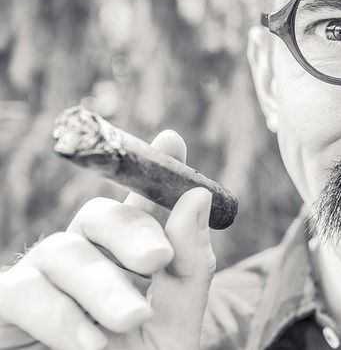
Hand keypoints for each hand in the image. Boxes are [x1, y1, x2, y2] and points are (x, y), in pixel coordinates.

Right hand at [0, 131, 216, 349]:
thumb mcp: (175, 325)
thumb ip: (187, 265)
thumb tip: (194, 196)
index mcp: (127, 260)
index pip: (139, 206)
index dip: (151, 170)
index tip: (173, 139)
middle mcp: (84, 261)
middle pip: (99, 216)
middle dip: (130, 232)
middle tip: (157, 262)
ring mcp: (42, 281)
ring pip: (64, 252)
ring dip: (101, 286)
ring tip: (131, 323)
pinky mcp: (6, 310)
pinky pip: (22, 293)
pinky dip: (59, 315)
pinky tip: (89, 342)